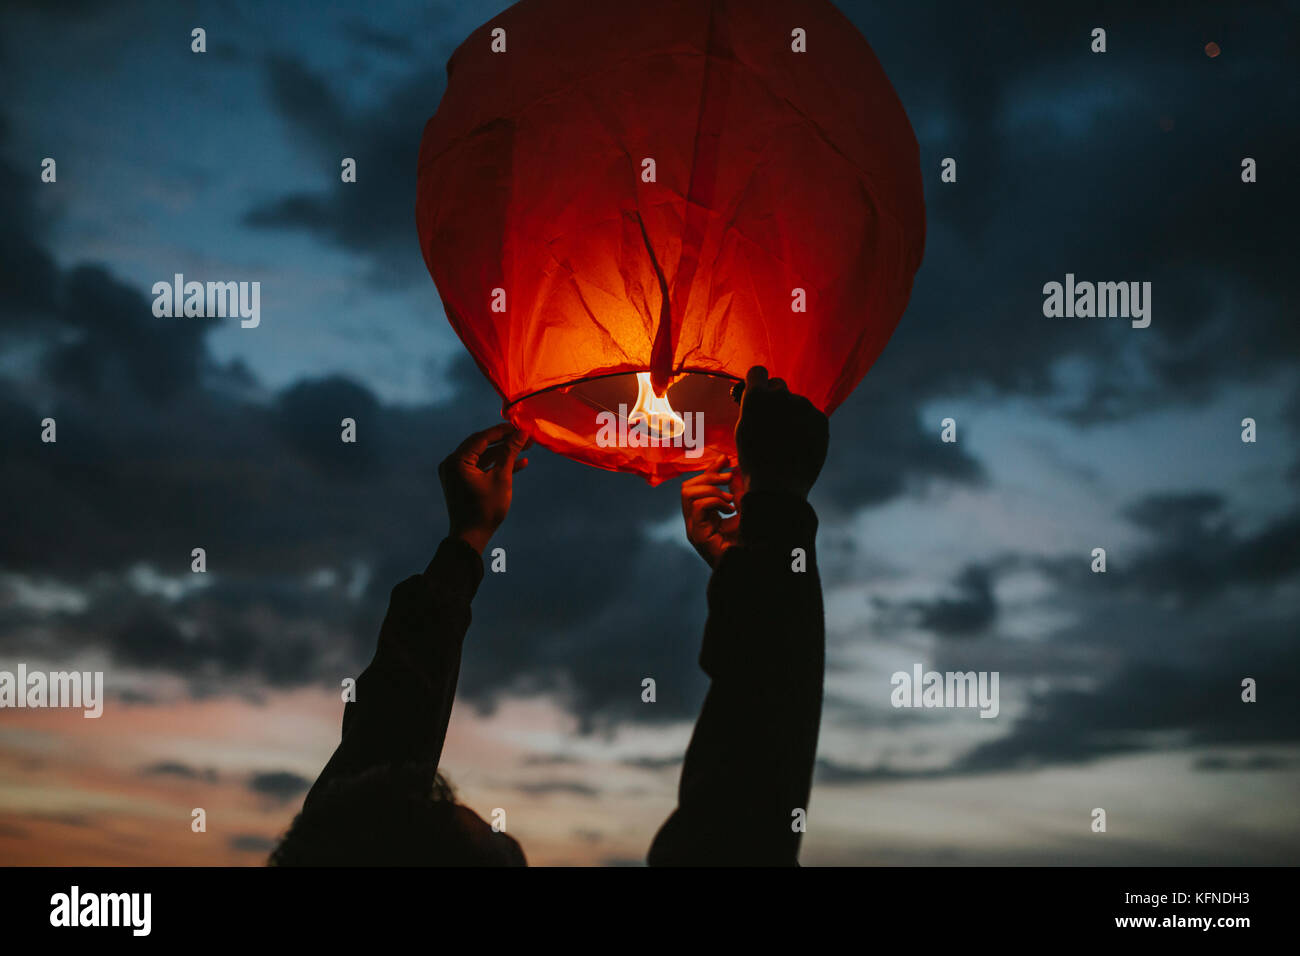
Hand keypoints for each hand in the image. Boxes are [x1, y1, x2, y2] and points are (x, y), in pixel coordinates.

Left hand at [438, 424, 530, 554]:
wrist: (471, 537)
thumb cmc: (485, 509)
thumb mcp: (501, 478)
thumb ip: (510, 453)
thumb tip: (522, 433)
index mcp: (457, 461)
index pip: (482, 438)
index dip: (503, 431)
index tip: (520, 427)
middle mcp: (452, 463)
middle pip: (481, 445)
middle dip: (505, 441)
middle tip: (524, 436)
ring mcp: (455, 472)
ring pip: (482, 456)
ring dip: (503, 453)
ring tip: (525, 448)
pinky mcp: (461, 481)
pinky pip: (480, 468)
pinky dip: (496, 465)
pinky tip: (519, 464)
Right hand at [680, 454, 739, 567]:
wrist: (751, 565)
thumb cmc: (748, 542)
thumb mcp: (743, 509)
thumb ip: (736, 491)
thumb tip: (733, 469)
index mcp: (702, 516)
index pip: (696, 486)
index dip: (709, 470)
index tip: (724, 460)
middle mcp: (694, 522)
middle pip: (687, 486)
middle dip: (708, 477)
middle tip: (728, 480)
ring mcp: (693, 529)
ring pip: (688, 493)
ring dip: (711, 490)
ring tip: (729, 500)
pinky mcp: (697, 536)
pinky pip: (697, 506)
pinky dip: (714, 501)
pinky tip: (729, 510)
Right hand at [734, 366, 827, 499]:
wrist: (779, 486)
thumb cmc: (754, 460)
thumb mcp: (742, 429)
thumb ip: (751, 407)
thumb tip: (758, 394)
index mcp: (757, 397)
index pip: (758, 371)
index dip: (757, 383)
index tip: (757, 394)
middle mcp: (782, 395)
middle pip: (778, 385)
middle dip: (774, 398)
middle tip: (772, 420)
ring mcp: (804, 406)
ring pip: (796, 402)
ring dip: (792, 413)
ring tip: (787, 440)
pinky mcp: (820, 418)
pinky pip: (811, 415)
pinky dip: (806, 425)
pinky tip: (800, 444)